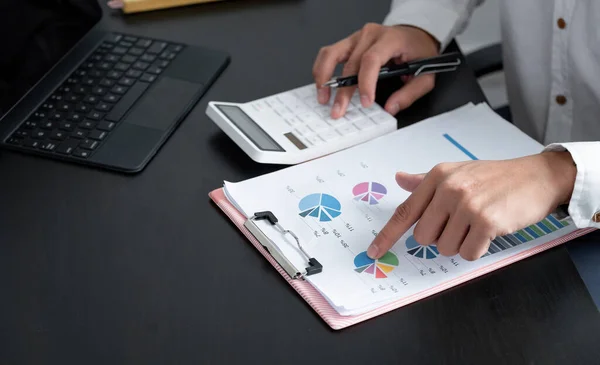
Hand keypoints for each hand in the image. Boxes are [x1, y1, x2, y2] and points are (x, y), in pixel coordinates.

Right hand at [312, 23, 438, 118]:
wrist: (414, 34)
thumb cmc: (418, 52)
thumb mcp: (425, 75)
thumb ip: (409, 93)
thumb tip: (390, 108)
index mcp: (391, 39)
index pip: (372, 59)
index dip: (366, 82)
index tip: (365, 102)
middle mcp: (371, 35)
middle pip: (350, 63)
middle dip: (343, 91)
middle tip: (338, 111)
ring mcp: (357, 37)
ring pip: (331, 54)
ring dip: (324, 77)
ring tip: (323, 97)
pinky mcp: (349, 43)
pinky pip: (329, 53)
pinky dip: (322, 69)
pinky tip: (322, 85)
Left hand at [367, 152, 576, 260]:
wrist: (536, 177)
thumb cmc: (495, 177)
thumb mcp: (457, 172)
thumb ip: (425, 181)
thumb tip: (399, 178)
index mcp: (437, 177)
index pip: (405, 211)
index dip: (387, 235)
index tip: (373, 252)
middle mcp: (448, 189)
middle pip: (424, 238)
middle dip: (440, 237)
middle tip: (461, 223)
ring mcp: (467, 205)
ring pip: (445, 248)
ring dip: (461, 243)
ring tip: (478, 224)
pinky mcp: (486, 221)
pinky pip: (468, 253)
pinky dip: (477, 249)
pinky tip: (489, 231)